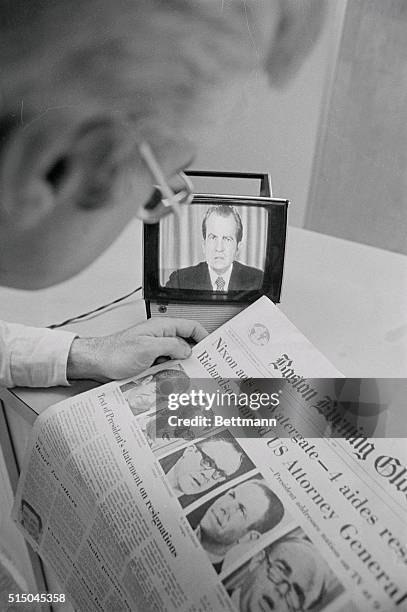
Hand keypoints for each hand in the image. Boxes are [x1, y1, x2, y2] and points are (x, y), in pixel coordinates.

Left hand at [67, 318, 207, 381]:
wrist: (95, 363)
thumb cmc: (115, 353)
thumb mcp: (147, 348)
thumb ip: (171, 346)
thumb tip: (187, 350)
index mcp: (161, 327)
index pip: (191, 326)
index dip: (204, 336)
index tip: (212, 349)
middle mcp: (159, 337)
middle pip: (185, 343)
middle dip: (194, 355)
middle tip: (203, 367)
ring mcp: (154, 349)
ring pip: (176, 357)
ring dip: (181, 367)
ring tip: (187, 376)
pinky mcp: (149, 361)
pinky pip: (166, 366)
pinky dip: (170, 373)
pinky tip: (171, 380)